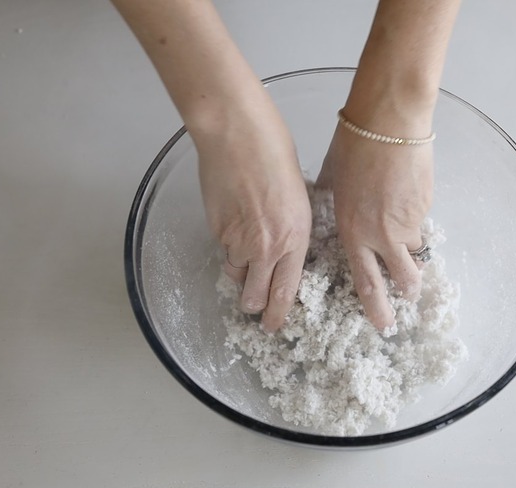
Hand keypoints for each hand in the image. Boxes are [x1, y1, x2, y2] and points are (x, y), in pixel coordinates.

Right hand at [195, 92, 310, 331]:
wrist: (237, 134)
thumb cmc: (275, 154)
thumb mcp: (300, 198)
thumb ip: (293, 232)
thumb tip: (286, 250)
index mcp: (295, 239)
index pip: (285, 293)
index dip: (277, 315)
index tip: (273, 325)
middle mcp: (266, 247)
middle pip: (253, 297)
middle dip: (253, 304)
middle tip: (254, 301)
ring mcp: (237, 240)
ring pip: (234, 274)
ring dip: (239, 272)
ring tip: (245, 248)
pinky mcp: (215, 228)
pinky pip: (222, 249)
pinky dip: (227, 246)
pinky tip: (234, 222)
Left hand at [316, 117, 432, 329]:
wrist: (390, 123)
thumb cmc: (353, 147)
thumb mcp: (333, 179)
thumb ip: (331, 199)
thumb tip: (327, 199)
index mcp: (354, 233)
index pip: (368, 282)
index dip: (378, 307)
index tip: (385, 324)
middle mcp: (383, 235)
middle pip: (404, 279)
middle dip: (408, 292)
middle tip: (410, 295)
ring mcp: (410, 221)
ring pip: (415, 248)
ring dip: (411, 248)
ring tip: (403, 230)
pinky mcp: (427, 204)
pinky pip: (422, 219)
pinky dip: (414, 215)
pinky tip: (405, 193)